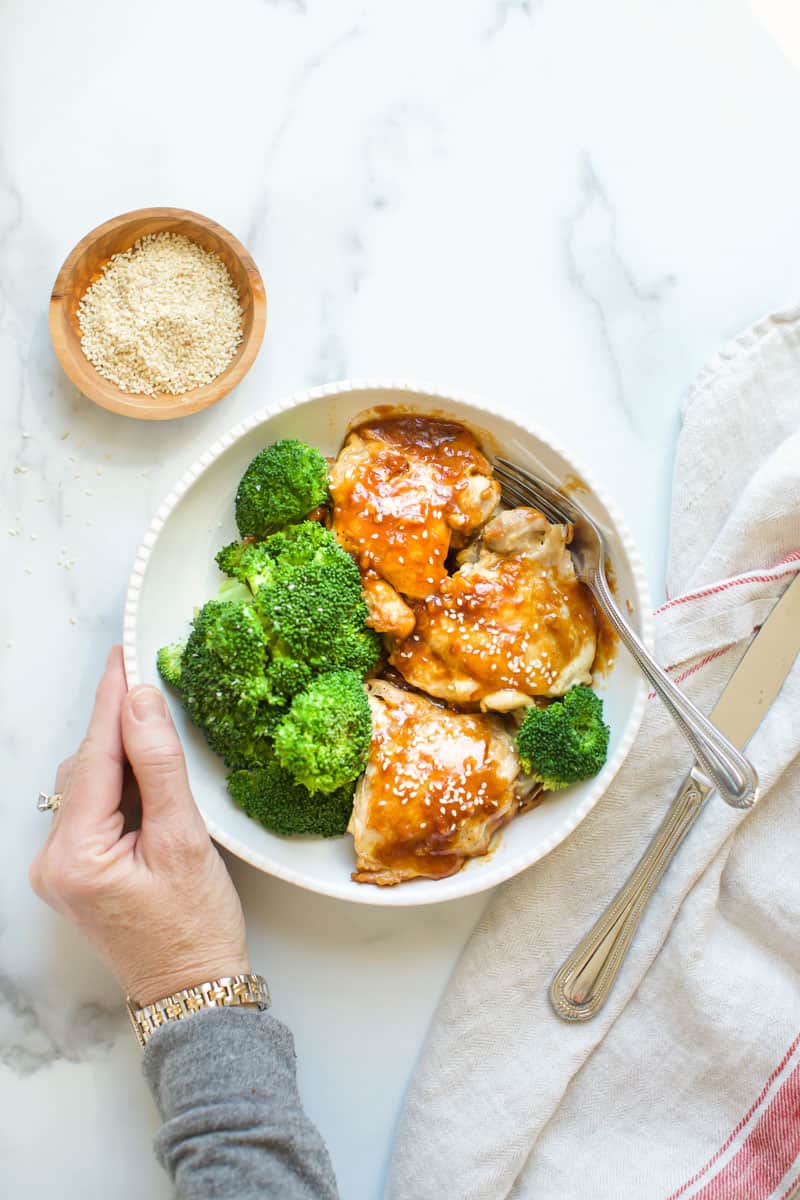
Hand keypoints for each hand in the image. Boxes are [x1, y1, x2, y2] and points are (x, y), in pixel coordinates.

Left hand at [30, 647, 249, 1003]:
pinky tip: (147, 773)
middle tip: (146, 678)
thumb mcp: (184, 841)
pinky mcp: (76, 872)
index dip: (112, 701)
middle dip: (118, 725)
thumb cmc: (195, 928)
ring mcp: (60, 869)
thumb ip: (159, 766)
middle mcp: (53, 861)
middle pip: (86, 767)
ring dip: (121, 754)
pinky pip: (93, 809)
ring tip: (156, 729)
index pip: (96, 756)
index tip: (124, 654)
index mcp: (74, 855)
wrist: (193, 990)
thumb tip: (141, 701)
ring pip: (88, 785)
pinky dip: (120, 784)